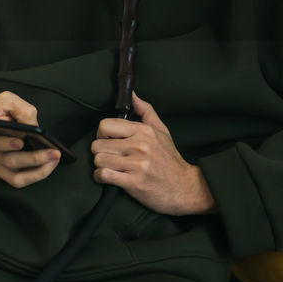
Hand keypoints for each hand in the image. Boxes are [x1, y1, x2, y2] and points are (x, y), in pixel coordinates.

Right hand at [0, 91, 59, 187]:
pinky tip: (48, 166)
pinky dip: (34, 176)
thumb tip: (35, 127)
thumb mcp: (5, 101)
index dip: (6, 143)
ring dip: (37, 173)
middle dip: (33, 158)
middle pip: (9, 161)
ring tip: (54, 161)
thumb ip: (21, 109)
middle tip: (53, 153)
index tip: (21, 141)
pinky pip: (17, 181)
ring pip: (15, 178)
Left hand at [91, 93, 215, 215]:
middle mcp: (140, 146)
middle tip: (109, 156)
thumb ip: (145, 110)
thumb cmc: (169, 159)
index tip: (108, 140)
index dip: (102, 133)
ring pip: (99, 160)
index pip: (106, 125)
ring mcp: (137, 164)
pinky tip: (107, 177)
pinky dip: (100, 177)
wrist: (184, 187)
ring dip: (100, 166)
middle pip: (98, 144)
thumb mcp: (161, 131)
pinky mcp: (134, 182)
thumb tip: (132, 94)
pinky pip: (104, 175)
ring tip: (109, 167)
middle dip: (100, 152)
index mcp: (144, 131)